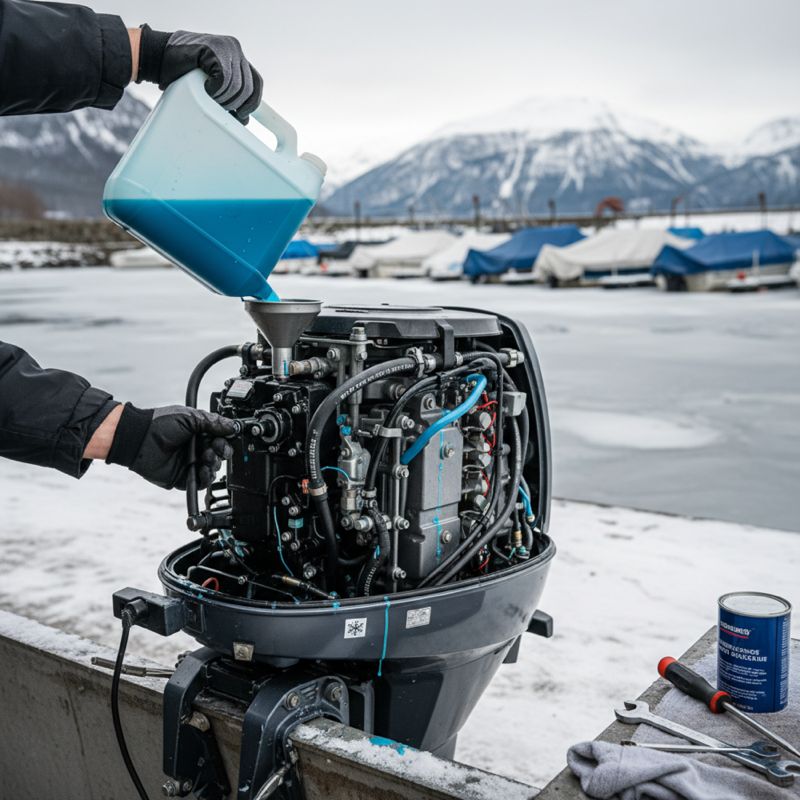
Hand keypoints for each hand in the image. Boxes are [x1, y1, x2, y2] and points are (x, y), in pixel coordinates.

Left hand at [104, 403, 235, 489]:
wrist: (139, 438)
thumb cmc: (159, 424)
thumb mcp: (190, 417)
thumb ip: (213, 422)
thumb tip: (232, 426)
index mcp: (199, 434)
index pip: (221, 439)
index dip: (226, 440)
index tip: (228, 437)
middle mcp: (196, 449)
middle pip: (220, 456)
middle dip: (222, 452)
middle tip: (216, 448)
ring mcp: (190, 464)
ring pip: (213, 470)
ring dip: (214, 464)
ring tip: (206, 457)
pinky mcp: (183, 478)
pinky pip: (200, 483)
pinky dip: (205, 478)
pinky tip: (203, 470)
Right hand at [136, 25, 262, 122]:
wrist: (157, 58)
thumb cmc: (182, 75)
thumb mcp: (212, 87)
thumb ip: (229, 96)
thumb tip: (245, 119)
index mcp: (238, 58)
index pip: (256, 84)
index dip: (251, 103)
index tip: (241, 115)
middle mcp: (235, 50)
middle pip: (247, 88)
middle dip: (233, 103)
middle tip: (216, 104)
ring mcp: (226, 48)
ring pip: (236, 86)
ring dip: (222, 98)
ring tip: (208, 95)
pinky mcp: (214, 49)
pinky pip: (224, 78)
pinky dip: (216, 89)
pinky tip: (206, 88)